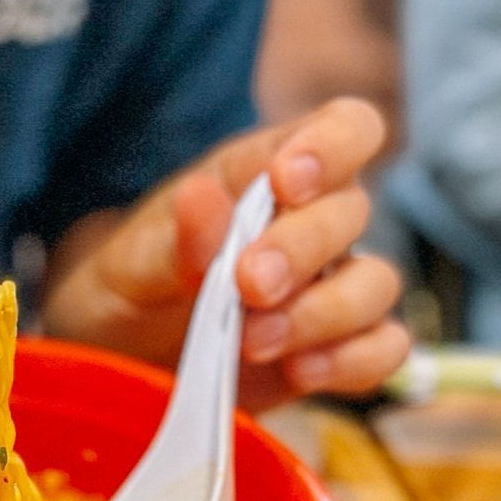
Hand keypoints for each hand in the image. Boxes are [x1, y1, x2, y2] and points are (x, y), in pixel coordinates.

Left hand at [41, 97, 409, 410]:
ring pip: (378, 281)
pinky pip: (385, 348)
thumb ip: (172, 239)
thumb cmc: (125, 297)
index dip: (333, 145)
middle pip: (353, 211)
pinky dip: (352, 361)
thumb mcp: (128, 267)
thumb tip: (203, 198)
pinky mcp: (335, 352)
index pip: (343, 129)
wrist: (115, 370)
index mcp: (264, 176)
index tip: (286, 183)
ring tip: (255, 342)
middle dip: (303, 249)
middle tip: (249, 286)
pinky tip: (299, 372)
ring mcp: (329, 290)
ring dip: (325, 312)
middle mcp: (311, 225)